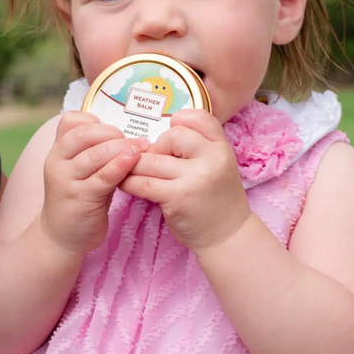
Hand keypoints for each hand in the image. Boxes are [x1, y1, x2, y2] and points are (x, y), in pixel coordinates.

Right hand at [40, 111, 147, 256]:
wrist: (61, 236)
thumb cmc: (80, 197)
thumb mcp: (83, 170)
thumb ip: (96, 151)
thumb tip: (129, 133)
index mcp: (58, 150)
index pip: (71, 121)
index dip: (95, 121)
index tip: (114, 129)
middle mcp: (57, 161)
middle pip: (84, 134)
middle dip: (112, 132)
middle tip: (134, 138)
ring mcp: (66, 180)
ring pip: (95, 154)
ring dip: (122, 147)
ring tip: (142, 146)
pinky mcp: (80, 198)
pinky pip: (103, 177)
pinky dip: (120, 165)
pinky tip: (134, 159)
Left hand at [119, 110, 250, 250]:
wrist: (227, 235)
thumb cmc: (217, 197)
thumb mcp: (219, 165)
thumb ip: (199, 147)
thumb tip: (159, 134)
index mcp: (222, 147)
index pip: (198, 117)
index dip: (180, 122)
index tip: (171, 136)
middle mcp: (211, 159)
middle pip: (171, 136)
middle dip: (155, 147)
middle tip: (153, 162)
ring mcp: (194, 178)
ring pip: (151, 160)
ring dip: (134, 165)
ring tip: (128, 170)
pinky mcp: (176, 198)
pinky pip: (143, 183)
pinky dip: (129, 182)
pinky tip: (126, 184)